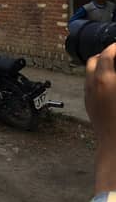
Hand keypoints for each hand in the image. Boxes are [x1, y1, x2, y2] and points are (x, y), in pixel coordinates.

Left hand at [85, 43, 115, 193]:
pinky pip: (89, 83)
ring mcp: (89, 94)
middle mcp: (93, 84)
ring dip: (101, 65)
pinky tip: (111, 81)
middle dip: (108, 54)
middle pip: (95, 59)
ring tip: (115, 66)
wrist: (115, 149)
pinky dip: (98, 77)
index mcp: (105, 79)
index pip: (109, 53)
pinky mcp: (89, 104)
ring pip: (90, 71)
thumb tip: (115, 66)